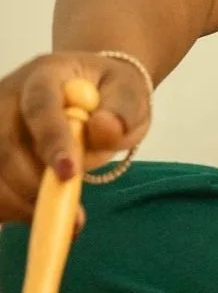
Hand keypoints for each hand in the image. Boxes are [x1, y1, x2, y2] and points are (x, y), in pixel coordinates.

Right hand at [0, 52, 151, 223]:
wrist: (89, 91)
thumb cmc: (109, 93)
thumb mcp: (130, 95)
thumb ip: (122, 112)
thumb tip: (104, 129)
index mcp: (47, 74)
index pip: (41, 105)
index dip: (51, 140)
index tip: (69, 174)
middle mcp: (10, 95)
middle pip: (5, 143)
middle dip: (32, 184)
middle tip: (69, 213)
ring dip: (19, 202)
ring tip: (60, 218)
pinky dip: (11, 207)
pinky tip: (37, 215)